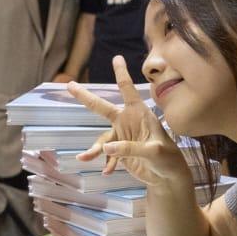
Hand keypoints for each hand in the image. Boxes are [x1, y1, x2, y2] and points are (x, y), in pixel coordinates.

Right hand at [70, 58, 192, 190]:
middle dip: (86, 97)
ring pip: (102, 140)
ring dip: (93, 150)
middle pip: (103, 107)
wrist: (167, 177)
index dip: (121, 73)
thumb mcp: (153, 152)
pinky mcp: (119, 152)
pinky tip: (107, 172)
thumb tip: (106, 148)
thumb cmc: (167, 159)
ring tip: (84, 158)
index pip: (128, 90)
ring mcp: (122, 136)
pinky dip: (106, 163)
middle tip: (69, 85)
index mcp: (139, 113)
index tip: (116, 58)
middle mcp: (127, 121)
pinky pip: (106, 155)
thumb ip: (130, 148)